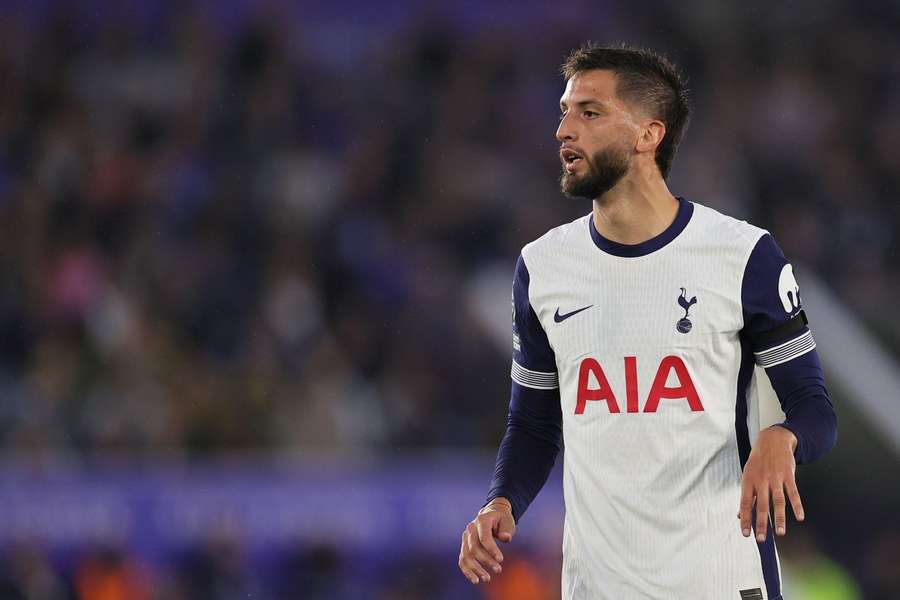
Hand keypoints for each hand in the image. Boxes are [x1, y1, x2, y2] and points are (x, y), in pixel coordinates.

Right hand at [458, 497, 515, 584]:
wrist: (492, 514)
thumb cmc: (502, 520)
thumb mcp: (507, 521)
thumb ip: (506, 529)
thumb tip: (506, 538)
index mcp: (482, 520)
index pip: (484, 537)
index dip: (491, 550)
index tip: (501, 560)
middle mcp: (470, 528)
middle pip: (474, 548)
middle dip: (486, 561)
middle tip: (498, 570)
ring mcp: (465, 537)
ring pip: (466, 556)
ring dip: (476, 569)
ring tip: (487, 578)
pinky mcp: (464, 546)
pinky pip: (462, 560)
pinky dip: (467, 571)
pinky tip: (476, 580)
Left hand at [738, 426, 804, 541]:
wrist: (772, 440)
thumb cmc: (758, 461)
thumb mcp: (747, 475)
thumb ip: (747, 496)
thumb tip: (740, 514)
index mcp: (748, 481)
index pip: (745, 503)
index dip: (745, 519)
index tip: (745, 533)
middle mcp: (761, 480)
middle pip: (761, 505)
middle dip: (761, 523)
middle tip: (761, 538)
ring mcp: (775, 478)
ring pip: (778, 501)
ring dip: (779, 518)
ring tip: (780, 532)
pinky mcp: (788, 475)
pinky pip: (793, 492)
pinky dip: (797, 505)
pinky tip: (799, 517)